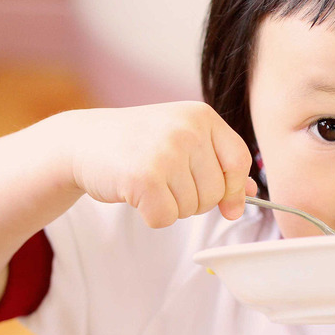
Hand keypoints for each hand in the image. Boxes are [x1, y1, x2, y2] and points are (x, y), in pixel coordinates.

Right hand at [69, 101, 255, 227]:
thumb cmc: (136, 143)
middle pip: (215, 192)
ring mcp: (166, 152)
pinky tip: (136, 195)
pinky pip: (166, 218)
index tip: (230, 207)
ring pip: (192, 208)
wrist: (83, 141)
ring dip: (171, 207)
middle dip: (194, 200)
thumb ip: (217, 163)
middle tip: (166, 182)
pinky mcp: (145, 178)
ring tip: (149, 183)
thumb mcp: (181, 140)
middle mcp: (187, 130)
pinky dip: (152, 216)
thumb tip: (250, 194)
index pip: (239, 160)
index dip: (236, 188)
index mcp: (202, 117)